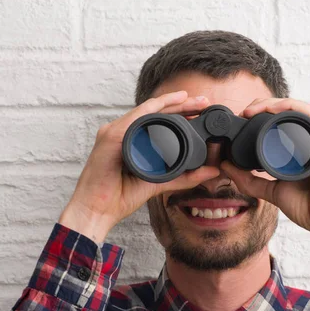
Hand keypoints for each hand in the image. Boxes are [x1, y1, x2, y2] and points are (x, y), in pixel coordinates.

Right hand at [59, 91, 219, 242]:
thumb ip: (185, 177)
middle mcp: (122, 132)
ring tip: (191, 99)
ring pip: (147, 110)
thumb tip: (212, 172)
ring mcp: (115, 131)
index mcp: (132, 140)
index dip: (180, 113)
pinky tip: (169, 103)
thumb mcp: (160, 183)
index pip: (159, 121)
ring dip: (170, 102)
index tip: (202, 111)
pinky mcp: (111, 136)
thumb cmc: (119, 197)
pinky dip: (153, 108)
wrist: (97, 210)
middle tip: (204, 101)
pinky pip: (135, 116)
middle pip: (155, 112)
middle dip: (181, 104)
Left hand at [220, 98, 309, 240]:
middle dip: (264, 104)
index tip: (241, 119)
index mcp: (301, 148)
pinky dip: (291, 107)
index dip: (261, 113)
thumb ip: (249, 180)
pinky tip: (273, 110)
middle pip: (289, 110)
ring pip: (298, 108)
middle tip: (244, 112)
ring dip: (275, 103)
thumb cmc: (308, 207)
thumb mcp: (271, 190)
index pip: (283, 120)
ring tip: (253, 109)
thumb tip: (226, 167)